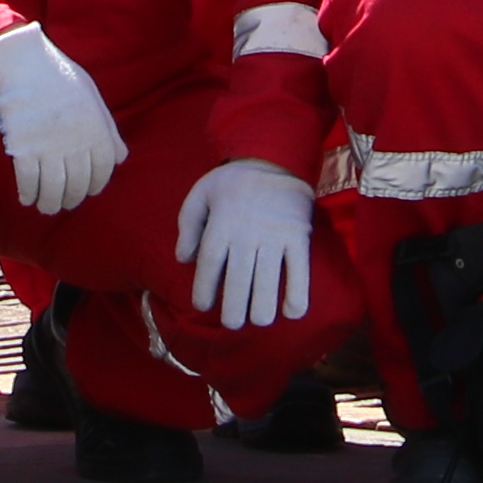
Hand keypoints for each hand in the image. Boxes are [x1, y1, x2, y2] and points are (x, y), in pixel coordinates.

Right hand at [0, 22, 129, 215]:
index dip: (95, 185)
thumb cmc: (58, 76)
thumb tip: (120, 158)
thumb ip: (107, 128)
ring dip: (49, 203)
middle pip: (78, 184)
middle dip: (71, 199)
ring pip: (53, 188)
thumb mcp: (91, 96)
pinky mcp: (23, 147)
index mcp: (96, 128)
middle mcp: (76, 141)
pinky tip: (27, 197)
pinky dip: (28, 193)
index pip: (103, 170)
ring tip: (45, 207)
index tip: (86, 192)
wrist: (23, 61)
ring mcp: (49, 146)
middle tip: (63, 203)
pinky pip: (28, 180)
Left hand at [174, 158, 314, 330]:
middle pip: (238, 278)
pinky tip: (292, 312)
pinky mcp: (298, 237)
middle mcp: (247, 233)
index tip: (201, 306)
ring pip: (268, 279)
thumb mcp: (202, 192)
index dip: (204, 287)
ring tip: (258, 320)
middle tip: (232, 323)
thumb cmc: (234, 181)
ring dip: (262, 306)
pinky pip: (299, 268)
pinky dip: (298, 292)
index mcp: (222, 222)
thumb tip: (183, 259)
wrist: (276, 159)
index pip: (210, 261)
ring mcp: (275, 236)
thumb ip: (188, 224)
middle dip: (234, 307)